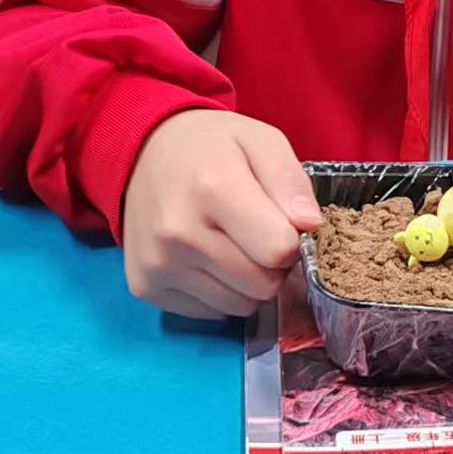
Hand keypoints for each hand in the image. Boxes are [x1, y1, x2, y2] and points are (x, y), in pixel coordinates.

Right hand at [121, 109, 321, 319]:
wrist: (141, 152)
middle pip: (262, 284)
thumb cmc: (210, 146)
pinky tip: (206, 256)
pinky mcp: (145, 285)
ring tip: (231, 242)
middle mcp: (179, 232)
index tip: (281, 223)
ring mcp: (158, 263)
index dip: (292, 240)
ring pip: (240, 305)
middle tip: (257, 233)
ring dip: (247, 282)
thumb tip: (310, 226)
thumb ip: (290, 181)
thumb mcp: (261, 141)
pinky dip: (218, 291)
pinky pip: (210, 312)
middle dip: (272, 265)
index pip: (279, 250)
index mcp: (213, 188)